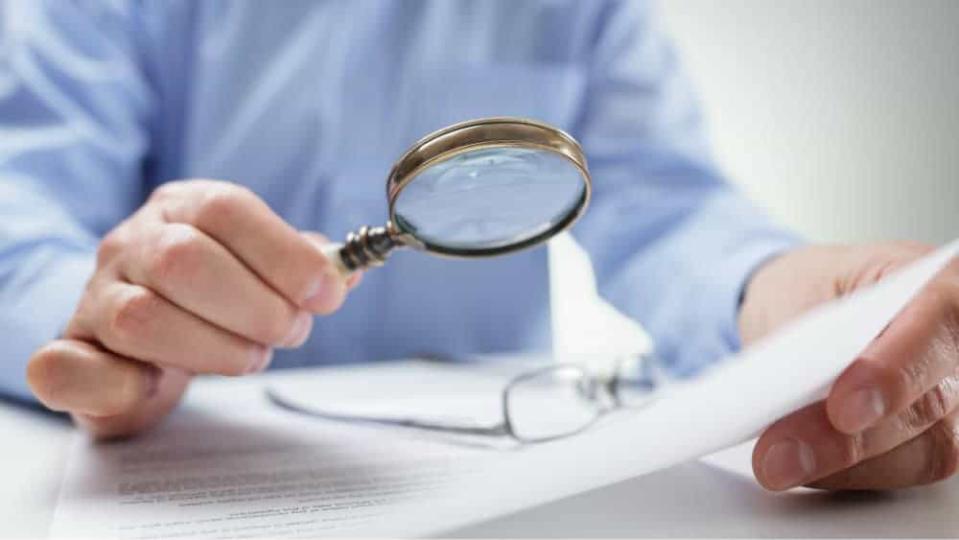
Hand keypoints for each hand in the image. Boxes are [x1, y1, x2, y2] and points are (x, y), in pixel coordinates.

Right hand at [27, 180, 355, 437]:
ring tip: (250, 357)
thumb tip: (347, 272)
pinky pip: (69, 368)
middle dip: (256, 306)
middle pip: (185, 260)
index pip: (226, 210)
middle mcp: (130, 245)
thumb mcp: (261, 268)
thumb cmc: (213, 299)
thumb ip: (303, 267)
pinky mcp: (69, 355)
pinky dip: (122, 386)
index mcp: (182, 209)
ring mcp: (93, 298)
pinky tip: (158, 385)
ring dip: (214, 348)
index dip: (284, 254)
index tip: (327, 294)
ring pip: (142, 318)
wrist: (139, 339)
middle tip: (290, 331)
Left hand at [740, 242, 958, 489]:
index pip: (940, 321)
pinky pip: (901, 471)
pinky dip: (845, 473)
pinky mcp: (935, 438)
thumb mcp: (795, 290)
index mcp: (939, 281)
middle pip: (930, 403)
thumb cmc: (812, 289)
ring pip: (923, 451)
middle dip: (849, 439)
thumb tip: (791, 393)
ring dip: (843, 466)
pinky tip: (799, 466)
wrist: (807, 306)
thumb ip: (805, 338)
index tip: (843, 408)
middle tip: (779, 455)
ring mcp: (957, 396)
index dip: (895, 371)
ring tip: (776, 465)